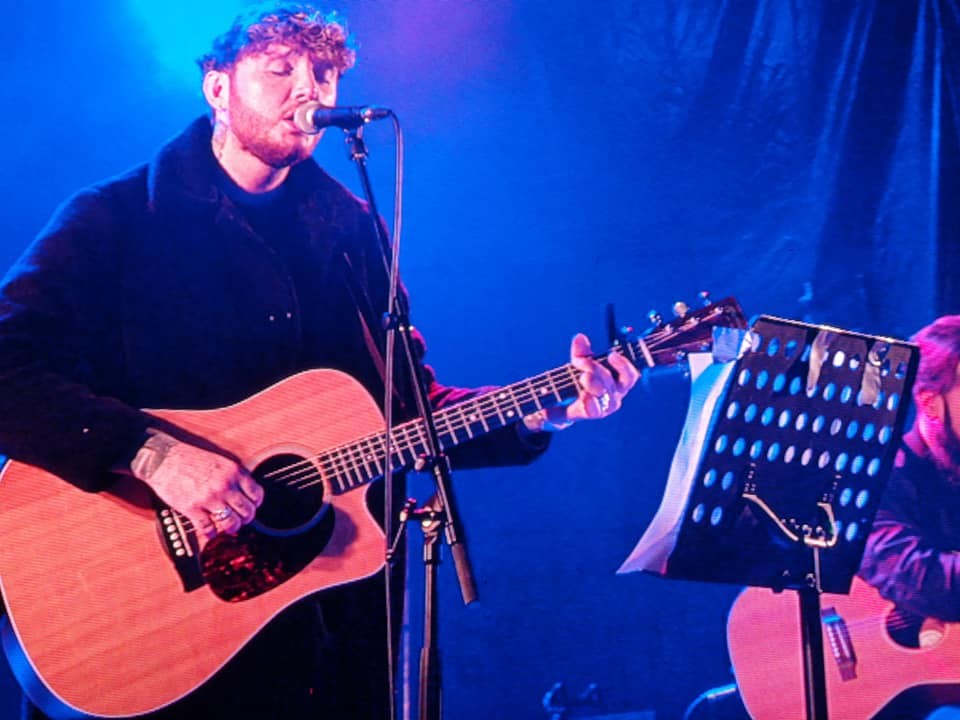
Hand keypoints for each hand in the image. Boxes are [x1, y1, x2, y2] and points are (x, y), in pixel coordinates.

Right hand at [131, 432, 263, 540]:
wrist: (164, 459)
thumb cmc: (190, 458)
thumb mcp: (220, 461)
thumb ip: (233, 476)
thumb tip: (244, 492)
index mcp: (234, 472)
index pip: (256, 494)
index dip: (256, 504)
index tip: (252, 507)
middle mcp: (224, 486)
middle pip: (247, 511)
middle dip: (246, 519)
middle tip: (241, 520)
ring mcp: (209, 498)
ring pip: (231, 523)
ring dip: (231, 528)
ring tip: (229, 528)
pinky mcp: (192, 509)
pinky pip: (208, 528)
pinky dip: (211, 533)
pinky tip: (210, 532)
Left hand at [524, 333, 639, 430]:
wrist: (562, 402)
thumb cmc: (578, 380)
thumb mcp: (579, 362)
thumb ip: (581, 351)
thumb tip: (580, 338)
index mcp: (619, 382)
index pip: (631, 375)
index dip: (623, 365)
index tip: (611, 354)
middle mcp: (615, 395)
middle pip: (613, 381)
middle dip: (597, 369)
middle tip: (581, 362)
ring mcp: (605, 406)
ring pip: (604, 393)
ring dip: (592, 382)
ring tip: (581, 376)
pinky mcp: (592, 414)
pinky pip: (594, 409)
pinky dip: (590, 401)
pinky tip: (584, 395)